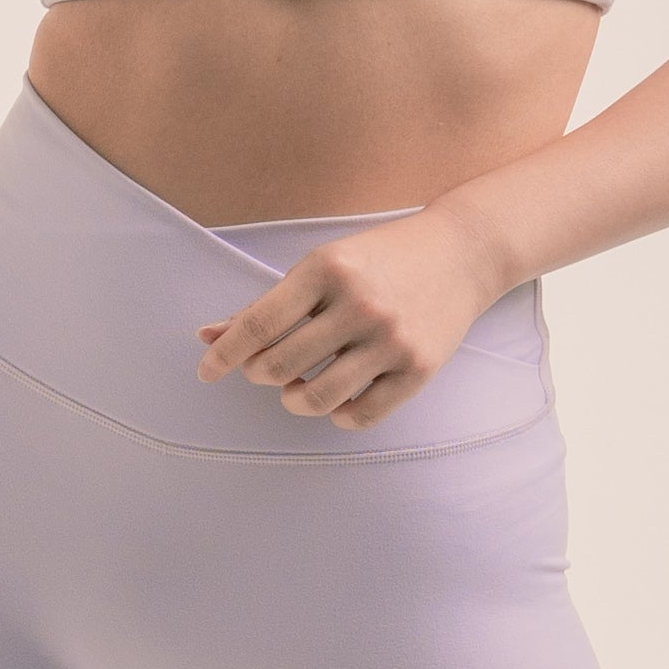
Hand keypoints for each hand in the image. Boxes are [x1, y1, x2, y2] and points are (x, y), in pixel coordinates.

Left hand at [194, 205, 511, 431]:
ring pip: (317, 398)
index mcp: (326, 269)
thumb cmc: (379, 259)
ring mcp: (391, 339)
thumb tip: (206, 335)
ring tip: (296, 389)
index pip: (259, 324)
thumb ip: (267, 304)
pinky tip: (337, 398)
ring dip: (294, 401)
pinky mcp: (418, 368)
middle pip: (280, 366)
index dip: (224, 354)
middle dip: (260, 374)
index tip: (206, 371)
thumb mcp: (322, 265)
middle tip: (266, 369)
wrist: (461, 253)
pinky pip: (361, 415)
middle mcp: (358, 304)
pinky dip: (338, 415)